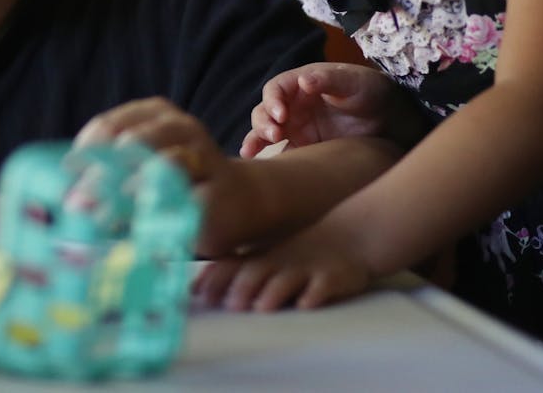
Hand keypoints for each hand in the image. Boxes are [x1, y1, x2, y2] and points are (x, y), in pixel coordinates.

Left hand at [76, 97, 264, 256]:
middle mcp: (180, 126)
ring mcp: (204, 155)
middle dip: (99, 177)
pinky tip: (137, 234)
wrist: (241, 200)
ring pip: (159, 169)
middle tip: (75, 205)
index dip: (82, 156)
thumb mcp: (143, 165)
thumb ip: (108, 173)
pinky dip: (158, 218)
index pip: (107, 127)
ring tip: (100, 220)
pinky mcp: (219, 191)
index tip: (63, 184)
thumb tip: (65, 198)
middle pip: (131, 144)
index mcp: (154, 113)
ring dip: (124, 197)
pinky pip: (183, 203)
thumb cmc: (178, 182)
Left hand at [193, 220, 372, 311]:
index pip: (232, 266)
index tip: (195, 292)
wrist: (348, 235)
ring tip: (262, 307)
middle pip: (257, 272)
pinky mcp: (332, 276)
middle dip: (242, 287)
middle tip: (230, 305)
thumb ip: (235, 271)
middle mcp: (279, 263)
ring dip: (274, 292)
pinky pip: (324, 285)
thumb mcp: (267, 258)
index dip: (214, 278)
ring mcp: (306, 268)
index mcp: (261, 259)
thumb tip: (194, 287)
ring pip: (288, 279)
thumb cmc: (299, 253)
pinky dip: (315, 294)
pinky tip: (307, 303)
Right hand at [241, 62, 404, 157]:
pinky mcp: (303, 146)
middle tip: (275, 135)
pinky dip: (270, 160)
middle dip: (263, 122)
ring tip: (252, 152)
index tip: (281, 115)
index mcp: (299, 84)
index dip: (273, 101)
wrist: (389, 117)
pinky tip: (263, 168)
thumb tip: (304, 80)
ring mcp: (296, 126)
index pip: (275, 89)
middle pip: (265, 111)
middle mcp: (292, 104)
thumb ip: (329, 80)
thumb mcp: (353, 81)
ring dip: (257, 139)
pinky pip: (283, 152)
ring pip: (266, 132)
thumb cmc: (368, 90)